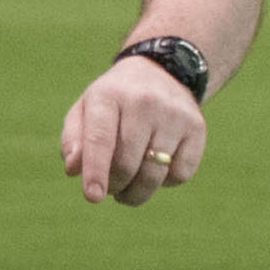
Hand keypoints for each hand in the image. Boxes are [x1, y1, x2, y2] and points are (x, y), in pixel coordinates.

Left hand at [58, 56, 204, 206]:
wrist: (161, 72)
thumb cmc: (113, 102)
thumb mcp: (85, 111)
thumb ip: (73, 140)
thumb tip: (73, 169)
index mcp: (108, 96)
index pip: (100, 139)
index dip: (96, 171)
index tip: (92, 196)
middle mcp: (144, 101)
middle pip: (127, 163)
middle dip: (115, 186)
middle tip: (110, 188)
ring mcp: (174, 114)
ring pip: (154, 174)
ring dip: (137, 193)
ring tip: (127, 190)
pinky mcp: (196, 127)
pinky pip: (180, 174)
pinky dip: (165, 183)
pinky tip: (155, 168)